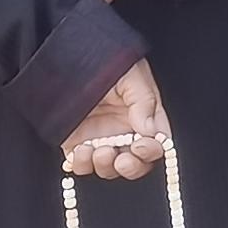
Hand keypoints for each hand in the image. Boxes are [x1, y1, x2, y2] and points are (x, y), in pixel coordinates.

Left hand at [63, 59, 168, 180]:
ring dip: (106, 167)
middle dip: (131, 167)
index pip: (157, 142)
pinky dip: (82, 165)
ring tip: (99, 151)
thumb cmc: (108, 61)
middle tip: (122, 159)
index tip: (142, 145)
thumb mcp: (132, 76)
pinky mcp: (77, 144)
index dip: (153, 150)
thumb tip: (152, 131)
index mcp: (145, 115)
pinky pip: (81, 165)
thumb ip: (143, 102)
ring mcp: (101, 140)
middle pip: (136, 163)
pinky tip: (81, 151)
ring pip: (109, 168)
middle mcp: (125, 131)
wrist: (71, 58)